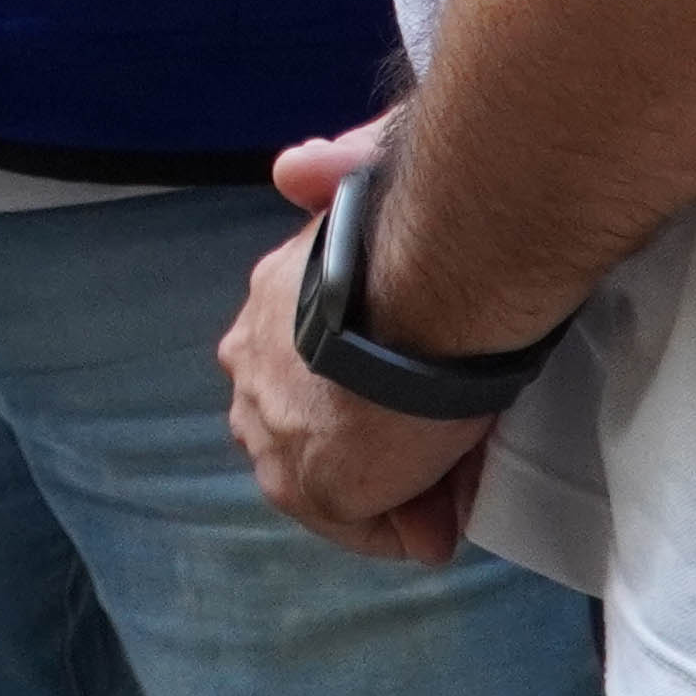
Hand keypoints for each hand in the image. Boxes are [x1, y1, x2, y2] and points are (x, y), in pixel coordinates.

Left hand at [222, 121, 501, 564]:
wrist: (434, 282)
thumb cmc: (413, 228)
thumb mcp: (357, 182)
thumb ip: (326, 171)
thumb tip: (296, 169)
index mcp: (264, 302)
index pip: (304, 363)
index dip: (363, 387)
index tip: (418, 396)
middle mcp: (249, 364)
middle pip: (308, 423)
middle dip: (367, 442)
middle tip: (436, 443)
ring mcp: (270, 426)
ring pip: (327, 476)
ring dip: (384, 487)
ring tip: (447, 478)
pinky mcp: (309, 482)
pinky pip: (359, 525)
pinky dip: (400, 527)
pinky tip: (440, 511)